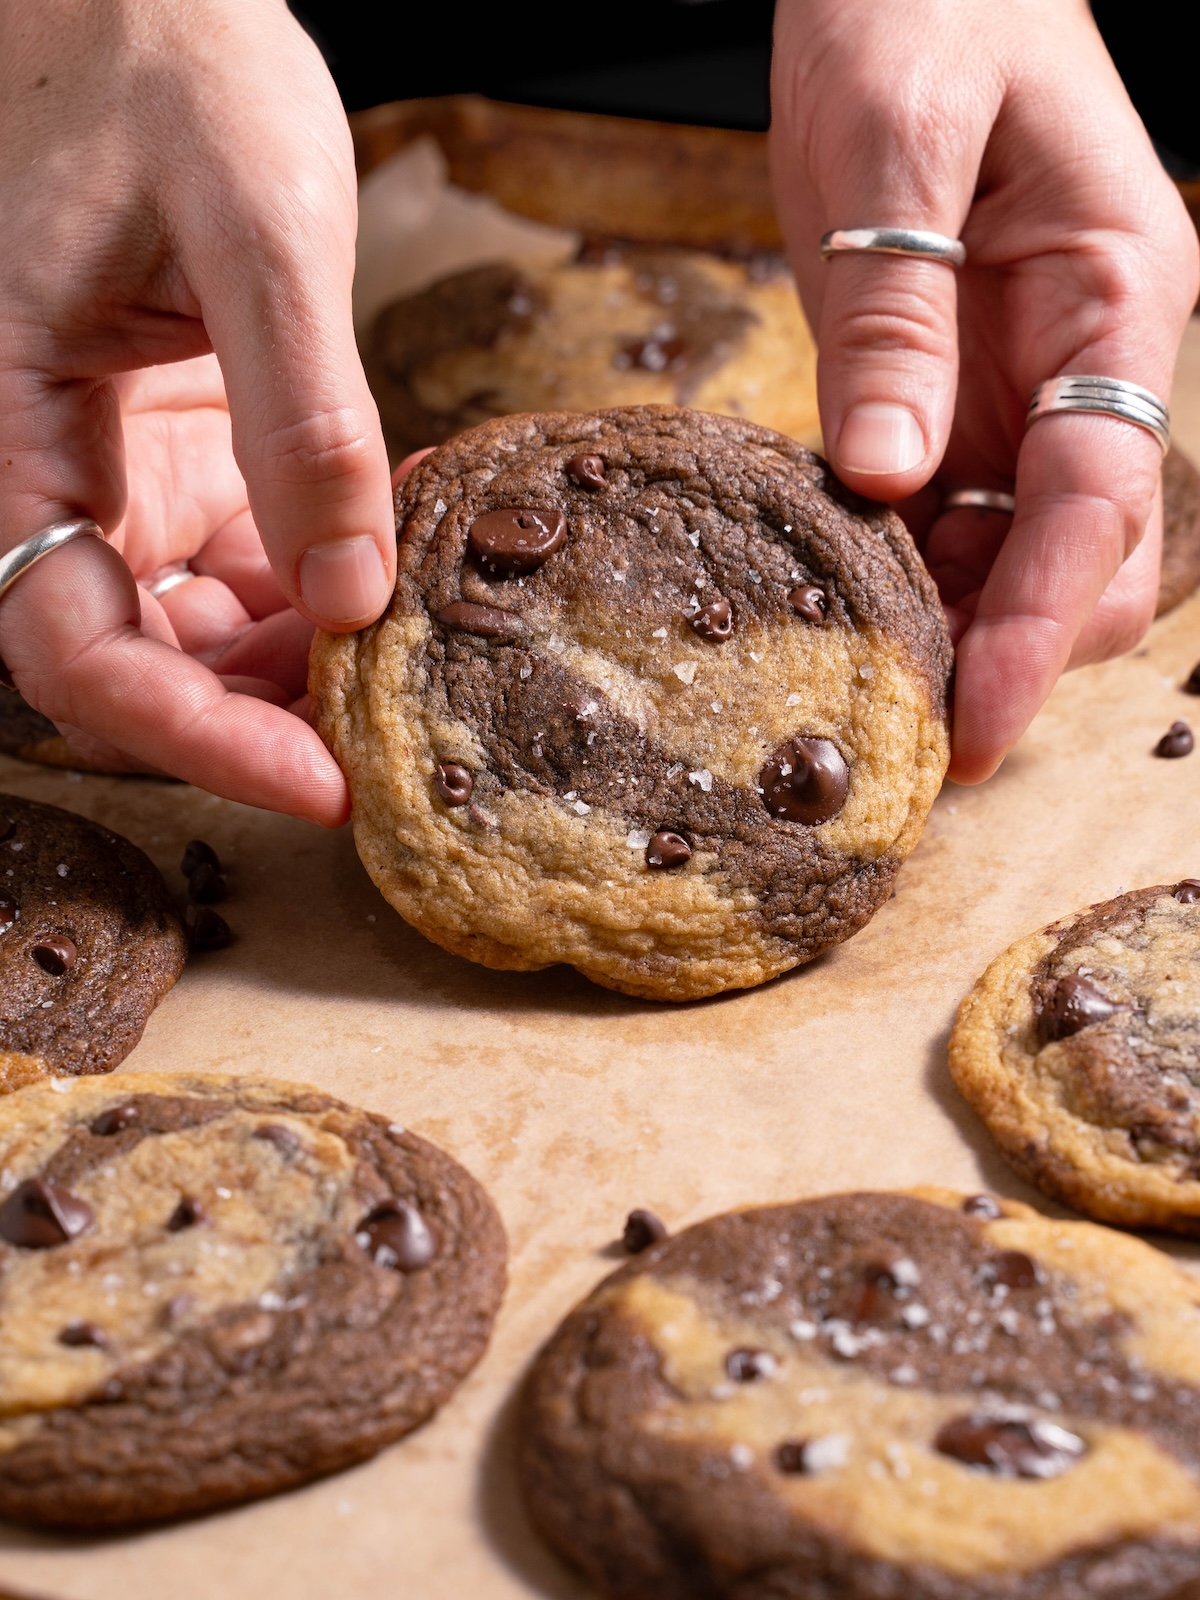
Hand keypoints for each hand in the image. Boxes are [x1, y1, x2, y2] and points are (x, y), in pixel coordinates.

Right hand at [0, 0, 395, 823]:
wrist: (152, 4)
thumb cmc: (172, 71)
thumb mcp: (256, 229)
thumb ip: (301, 414)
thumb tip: (347, 592)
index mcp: (12, 426)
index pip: (73, 647)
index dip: (189, 737)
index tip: (318, 782)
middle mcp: (56, 477)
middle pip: (136, 669)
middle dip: (256, 723)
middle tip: (392, 744)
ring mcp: (125, 480)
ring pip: (196, 638)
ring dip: (298, 672)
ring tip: (415, 660)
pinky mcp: (192, 463)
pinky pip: (250, 574)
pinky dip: (324, 598)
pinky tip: (403, 578)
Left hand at [770, 0, 1198, 780]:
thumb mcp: (892, 132)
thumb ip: (894, 308)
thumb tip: (882, 474)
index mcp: (1113, 295)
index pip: (1099, 499)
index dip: (1038, 626)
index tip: (976, 726)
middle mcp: (1083, 361)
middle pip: (1079, 556)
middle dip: (1005, 654)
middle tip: (899, 741)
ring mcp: (1018, 384)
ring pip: (1012, 553)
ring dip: (947, 626)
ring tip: (851, 692)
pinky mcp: (948, 391)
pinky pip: (940, 512)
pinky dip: (898, 570)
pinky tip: (832, 603)